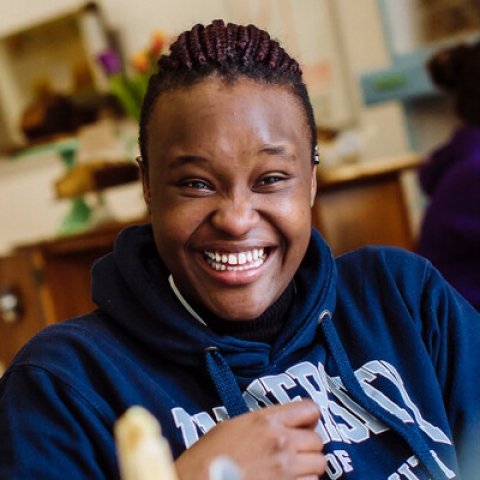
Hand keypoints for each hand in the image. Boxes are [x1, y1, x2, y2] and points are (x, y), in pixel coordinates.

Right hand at [175, 399, 324, 479]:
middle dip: (308, 445)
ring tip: (291, 469)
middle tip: (295, 450)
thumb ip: (263, 422)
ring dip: (309, 467)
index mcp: (267, 421)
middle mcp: (281, 442)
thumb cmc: (208, 457)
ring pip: (319, 464)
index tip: (306, 423)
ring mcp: (286, 469)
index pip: (309, 409)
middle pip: (317, 440)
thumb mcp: (233, 426)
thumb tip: (280, 424)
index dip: (310, 417)